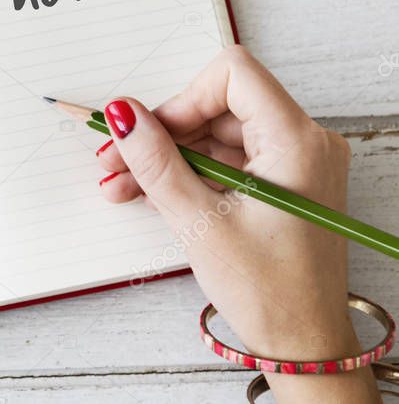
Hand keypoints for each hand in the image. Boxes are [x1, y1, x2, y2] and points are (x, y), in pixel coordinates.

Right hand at [95, 45, 380, 402]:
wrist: (302, 344)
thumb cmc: (269, 292)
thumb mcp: (199, 222)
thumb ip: (156, 161)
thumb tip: (123, 114)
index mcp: (296, 142)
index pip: (233, 75)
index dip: (182, 98)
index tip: (148, 132)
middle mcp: (302, 142)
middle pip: (218, 106)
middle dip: (163, 133)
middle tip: (116, 159)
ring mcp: (293, 162)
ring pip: (216, 135)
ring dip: (167, 157)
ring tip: (123, 184)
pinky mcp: (281, 182)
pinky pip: (226, 160)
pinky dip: (188, 173)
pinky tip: (151, 193)